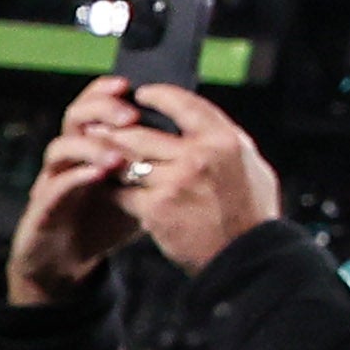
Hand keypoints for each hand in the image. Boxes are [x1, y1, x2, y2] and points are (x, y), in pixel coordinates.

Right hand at [9, 84, 149, 306]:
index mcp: (93, 145)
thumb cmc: (108, 219)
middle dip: (102, 110)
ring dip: (91, 146)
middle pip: (75, 116)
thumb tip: (199, 145)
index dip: (108, 92)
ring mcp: (53, 179)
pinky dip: (77, 177)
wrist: (70, 258)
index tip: (132, 85)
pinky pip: (55, 186)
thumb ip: (160, 165)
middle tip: (130, 116)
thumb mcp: (141, 188)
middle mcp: (70, 156)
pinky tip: (99, 176)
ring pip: (61, 147)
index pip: (96, 106)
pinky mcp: (42, 207)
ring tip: (119, 155)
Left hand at [81, 83, 281, 273]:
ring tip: (97, 152)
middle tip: (100, 125)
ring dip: (108, 155)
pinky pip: (122, 192)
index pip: (183, 104)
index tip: (142, 94)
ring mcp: (174, 183)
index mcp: (224, 140)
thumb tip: (199, 124)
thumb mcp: (251, 165)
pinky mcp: (155, 209)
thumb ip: (224, 142)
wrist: (245, 255)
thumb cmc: (252, 211)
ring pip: (126, 160)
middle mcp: (198, 157)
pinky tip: (110, 187)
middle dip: (115, 128)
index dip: (158, 95)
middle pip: (142, 132)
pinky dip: (114, 189)